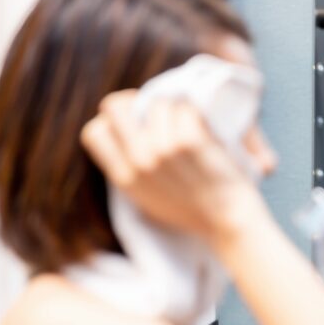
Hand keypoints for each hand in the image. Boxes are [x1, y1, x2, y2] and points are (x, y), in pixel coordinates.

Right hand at [80, 91, 263, 242]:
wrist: (229, 222)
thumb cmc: (194, 210)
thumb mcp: (148, 198)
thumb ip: (131, 170)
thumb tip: (120, 132)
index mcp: (124, 177)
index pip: (94, 131)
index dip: (112, 121)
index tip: (134, 123)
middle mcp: (138, 162)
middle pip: (116, 106)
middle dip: (137, 102)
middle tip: (158, 111)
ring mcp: (163, 151)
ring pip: (157, 104)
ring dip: (174, 109)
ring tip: (188, 127)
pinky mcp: (190, 143)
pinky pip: (185, 109)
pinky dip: (195, 114)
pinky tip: (203, 129)